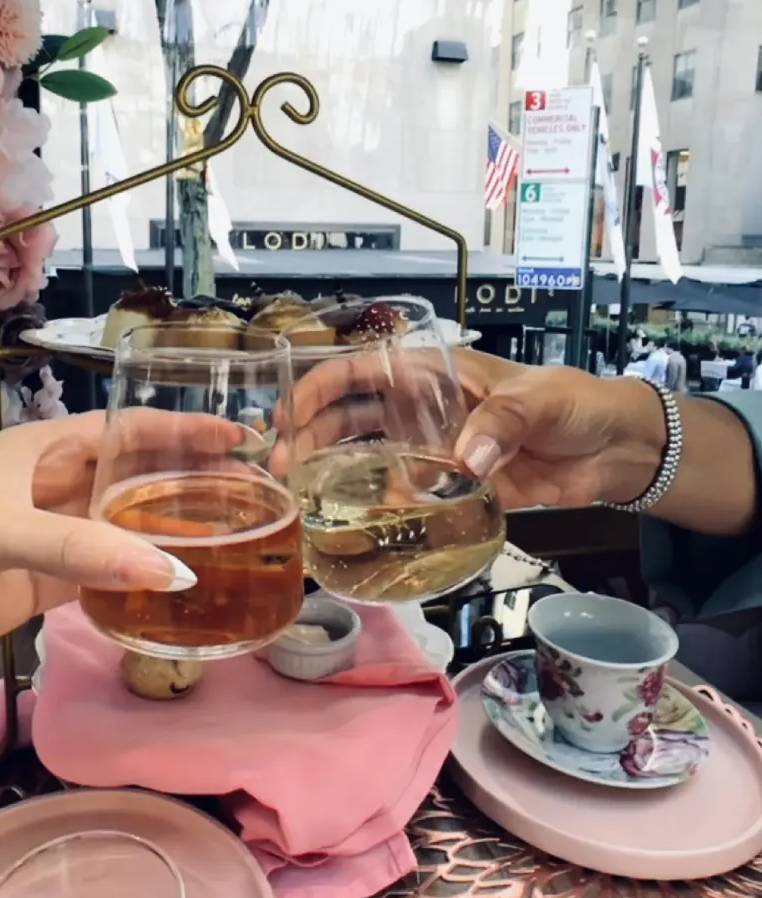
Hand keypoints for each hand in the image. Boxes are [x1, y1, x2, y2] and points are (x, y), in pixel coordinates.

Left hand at [0, 410, 244, 711]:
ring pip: (124, 531)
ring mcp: (49, 543)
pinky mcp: (42, 592)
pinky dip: (140, 584)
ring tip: (233, 542)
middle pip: (132, 479)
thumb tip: (178, 575)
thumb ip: (82, 549)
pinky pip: (104, 580)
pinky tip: (181, 591)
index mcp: (39, 449)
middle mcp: (51, 488)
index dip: (181, 431)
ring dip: (170, 536)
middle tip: (253, 498)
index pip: (125, 430)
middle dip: (186, 483)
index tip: (241, 437)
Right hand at [287, 347, 663, 510]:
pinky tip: (356, 525)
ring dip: (334, 474)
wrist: (614, 450)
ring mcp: (433, 452)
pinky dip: (380, 510)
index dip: (321, 387)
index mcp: (436, 373)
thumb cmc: (575, 403)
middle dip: (312, 436)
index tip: (290, 413)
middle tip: (284, 466)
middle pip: (352, 418)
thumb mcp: (537, 400)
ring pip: (369, 459)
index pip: (364, 371)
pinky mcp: (451, 488)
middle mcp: (423, 411)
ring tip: (303, 497)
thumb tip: (462, 461)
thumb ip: (499, 425)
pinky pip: (407, 499)